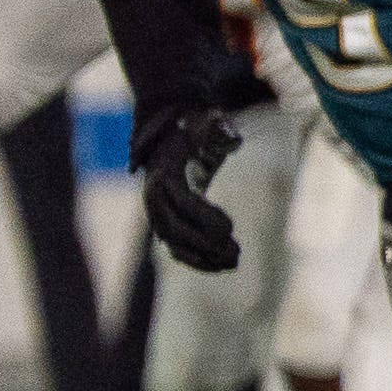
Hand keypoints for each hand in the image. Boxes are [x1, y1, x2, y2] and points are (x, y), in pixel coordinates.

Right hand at [135, 103, 242, 271]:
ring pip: (174, 245)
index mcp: (164, 175)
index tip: (230, 229)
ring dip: (202, 258)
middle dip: (205, 245)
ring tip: (233, 263)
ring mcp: (158, 213)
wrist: (171, 135)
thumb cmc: (194, 129)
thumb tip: (234, 138)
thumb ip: (219, 130)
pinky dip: (196, 261)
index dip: (204, 218)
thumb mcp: (206, 123)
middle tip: (236, 253)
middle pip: (174, 230)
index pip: (182, 202)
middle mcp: (155, 198)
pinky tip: (220, 267)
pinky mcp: (165, 223)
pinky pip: (176, 248)